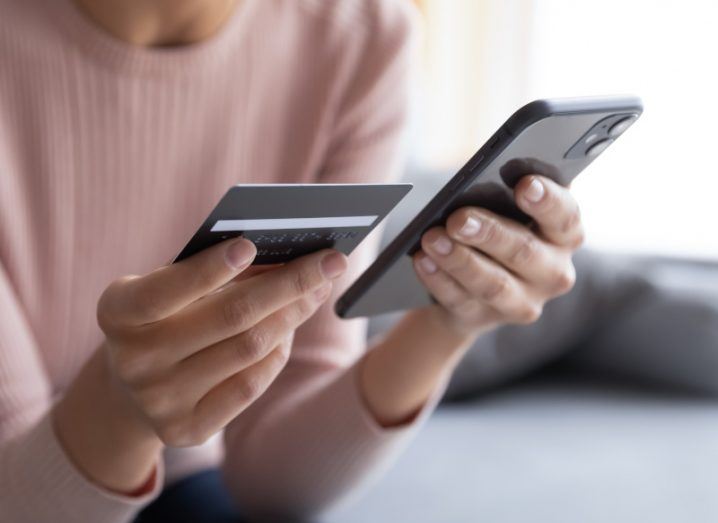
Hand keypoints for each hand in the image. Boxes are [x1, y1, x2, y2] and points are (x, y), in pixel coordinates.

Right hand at [96, 239, 347, 446]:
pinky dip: (279, 351)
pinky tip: (290, 328)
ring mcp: (160, 401)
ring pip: (250, 349)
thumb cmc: (163, 316)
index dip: (208, 269)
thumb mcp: (169, 286)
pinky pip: (251, 385)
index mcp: (118, 313)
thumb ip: (212, 270)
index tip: (251, 245)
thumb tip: (286, 254)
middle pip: (230, 317)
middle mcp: (133, 361)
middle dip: (290, 284)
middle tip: (331, 261)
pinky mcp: (187, 429)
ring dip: (293, 314)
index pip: (164, 290)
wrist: (132, 387)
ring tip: (317, 289)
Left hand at [413, 175, 582, 336]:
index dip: (547, 201)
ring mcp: (522, 302)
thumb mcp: (508, 208)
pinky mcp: (485, 319)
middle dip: (489, 233)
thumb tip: (475, 182)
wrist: (475, 283)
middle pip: (524, 251)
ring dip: (459, 260)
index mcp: (564, 235)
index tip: (525, 184)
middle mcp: (553, 272)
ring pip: (492, 283)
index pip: (565, 216)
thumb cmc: (497, 227)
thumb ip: (504, 193)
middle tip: (458, 219)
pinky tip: (422, 260)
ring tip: (432, 239)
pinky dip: (438, 279)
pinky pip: (460, 300)